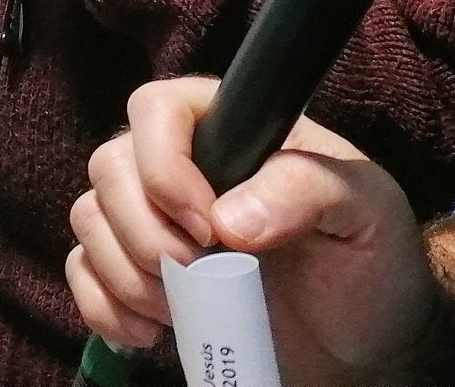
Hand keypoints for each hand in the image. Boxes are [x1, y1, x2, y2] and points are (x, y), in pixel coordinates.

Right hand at [68, 79, 434, 384]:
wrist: (367, 345)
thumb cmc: (371, 261)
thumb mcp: (366, 211)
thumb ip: (308, 190)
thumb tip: (231, 218)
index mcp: (230, 129)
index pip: (157, 108)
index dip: (163, 165)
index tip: (207, 227)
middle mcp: (181, 165)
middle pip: (110, 167)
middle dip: (144, 232)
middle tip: (202, 274)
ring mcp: (154, 221)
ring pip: (89, 219)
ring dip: (125, 273)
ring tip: (181, 310)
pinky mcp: (138, 274)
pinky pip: (82, 273)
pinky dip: (103, 306)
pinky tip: (149, 334)